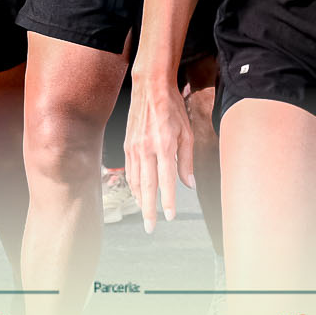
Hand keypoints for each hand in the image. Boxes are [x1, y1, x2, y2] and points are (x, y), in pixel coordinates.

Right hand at [123, 54, 191, 229]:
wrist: (150, 87)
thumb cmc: (172, 108)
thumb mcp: (187, 133)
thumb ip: (187, 160)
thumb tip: (188, 184)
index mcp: (164, 146)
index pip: (166, 182)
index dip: (168, 202)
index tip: (169, 217)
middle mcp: (146, 149)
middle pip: (147, 187)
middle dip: (149, 210)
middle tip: (151, 227)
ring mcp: (133, 147)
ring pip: (135, 181)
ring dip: (140, 200)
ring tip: (145, 213)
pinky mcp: (127, 144)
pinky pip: (129, 170)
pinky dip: (133, 185)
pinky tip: (138, 193)